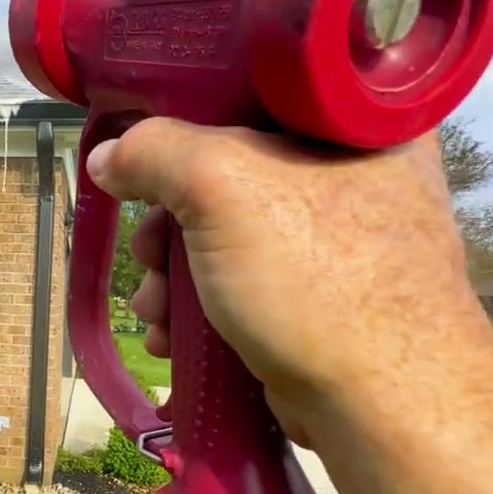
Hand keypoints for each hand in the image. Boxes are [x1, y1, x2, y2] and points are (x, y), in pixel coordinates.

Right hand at [88, 118, 492, 447]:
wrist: (383, 408)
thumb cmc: (318, 278)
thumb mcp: (222, 187)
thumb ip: (155, 152)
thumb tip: (109, 156)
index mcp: (365, 118)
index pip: (259, 85)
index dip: (190, 113)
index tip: (147, 148)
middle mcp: (364, 170)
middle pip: (233, 168)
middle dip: (170, 223)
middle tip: (149, 253)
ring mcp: (347, 240)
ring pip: (232, 233)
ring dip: (176, 274)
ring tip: (154, 311)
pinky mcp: (328, 297)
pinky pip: (248, 280)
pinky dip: (204, 305)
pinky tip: (173, 335)